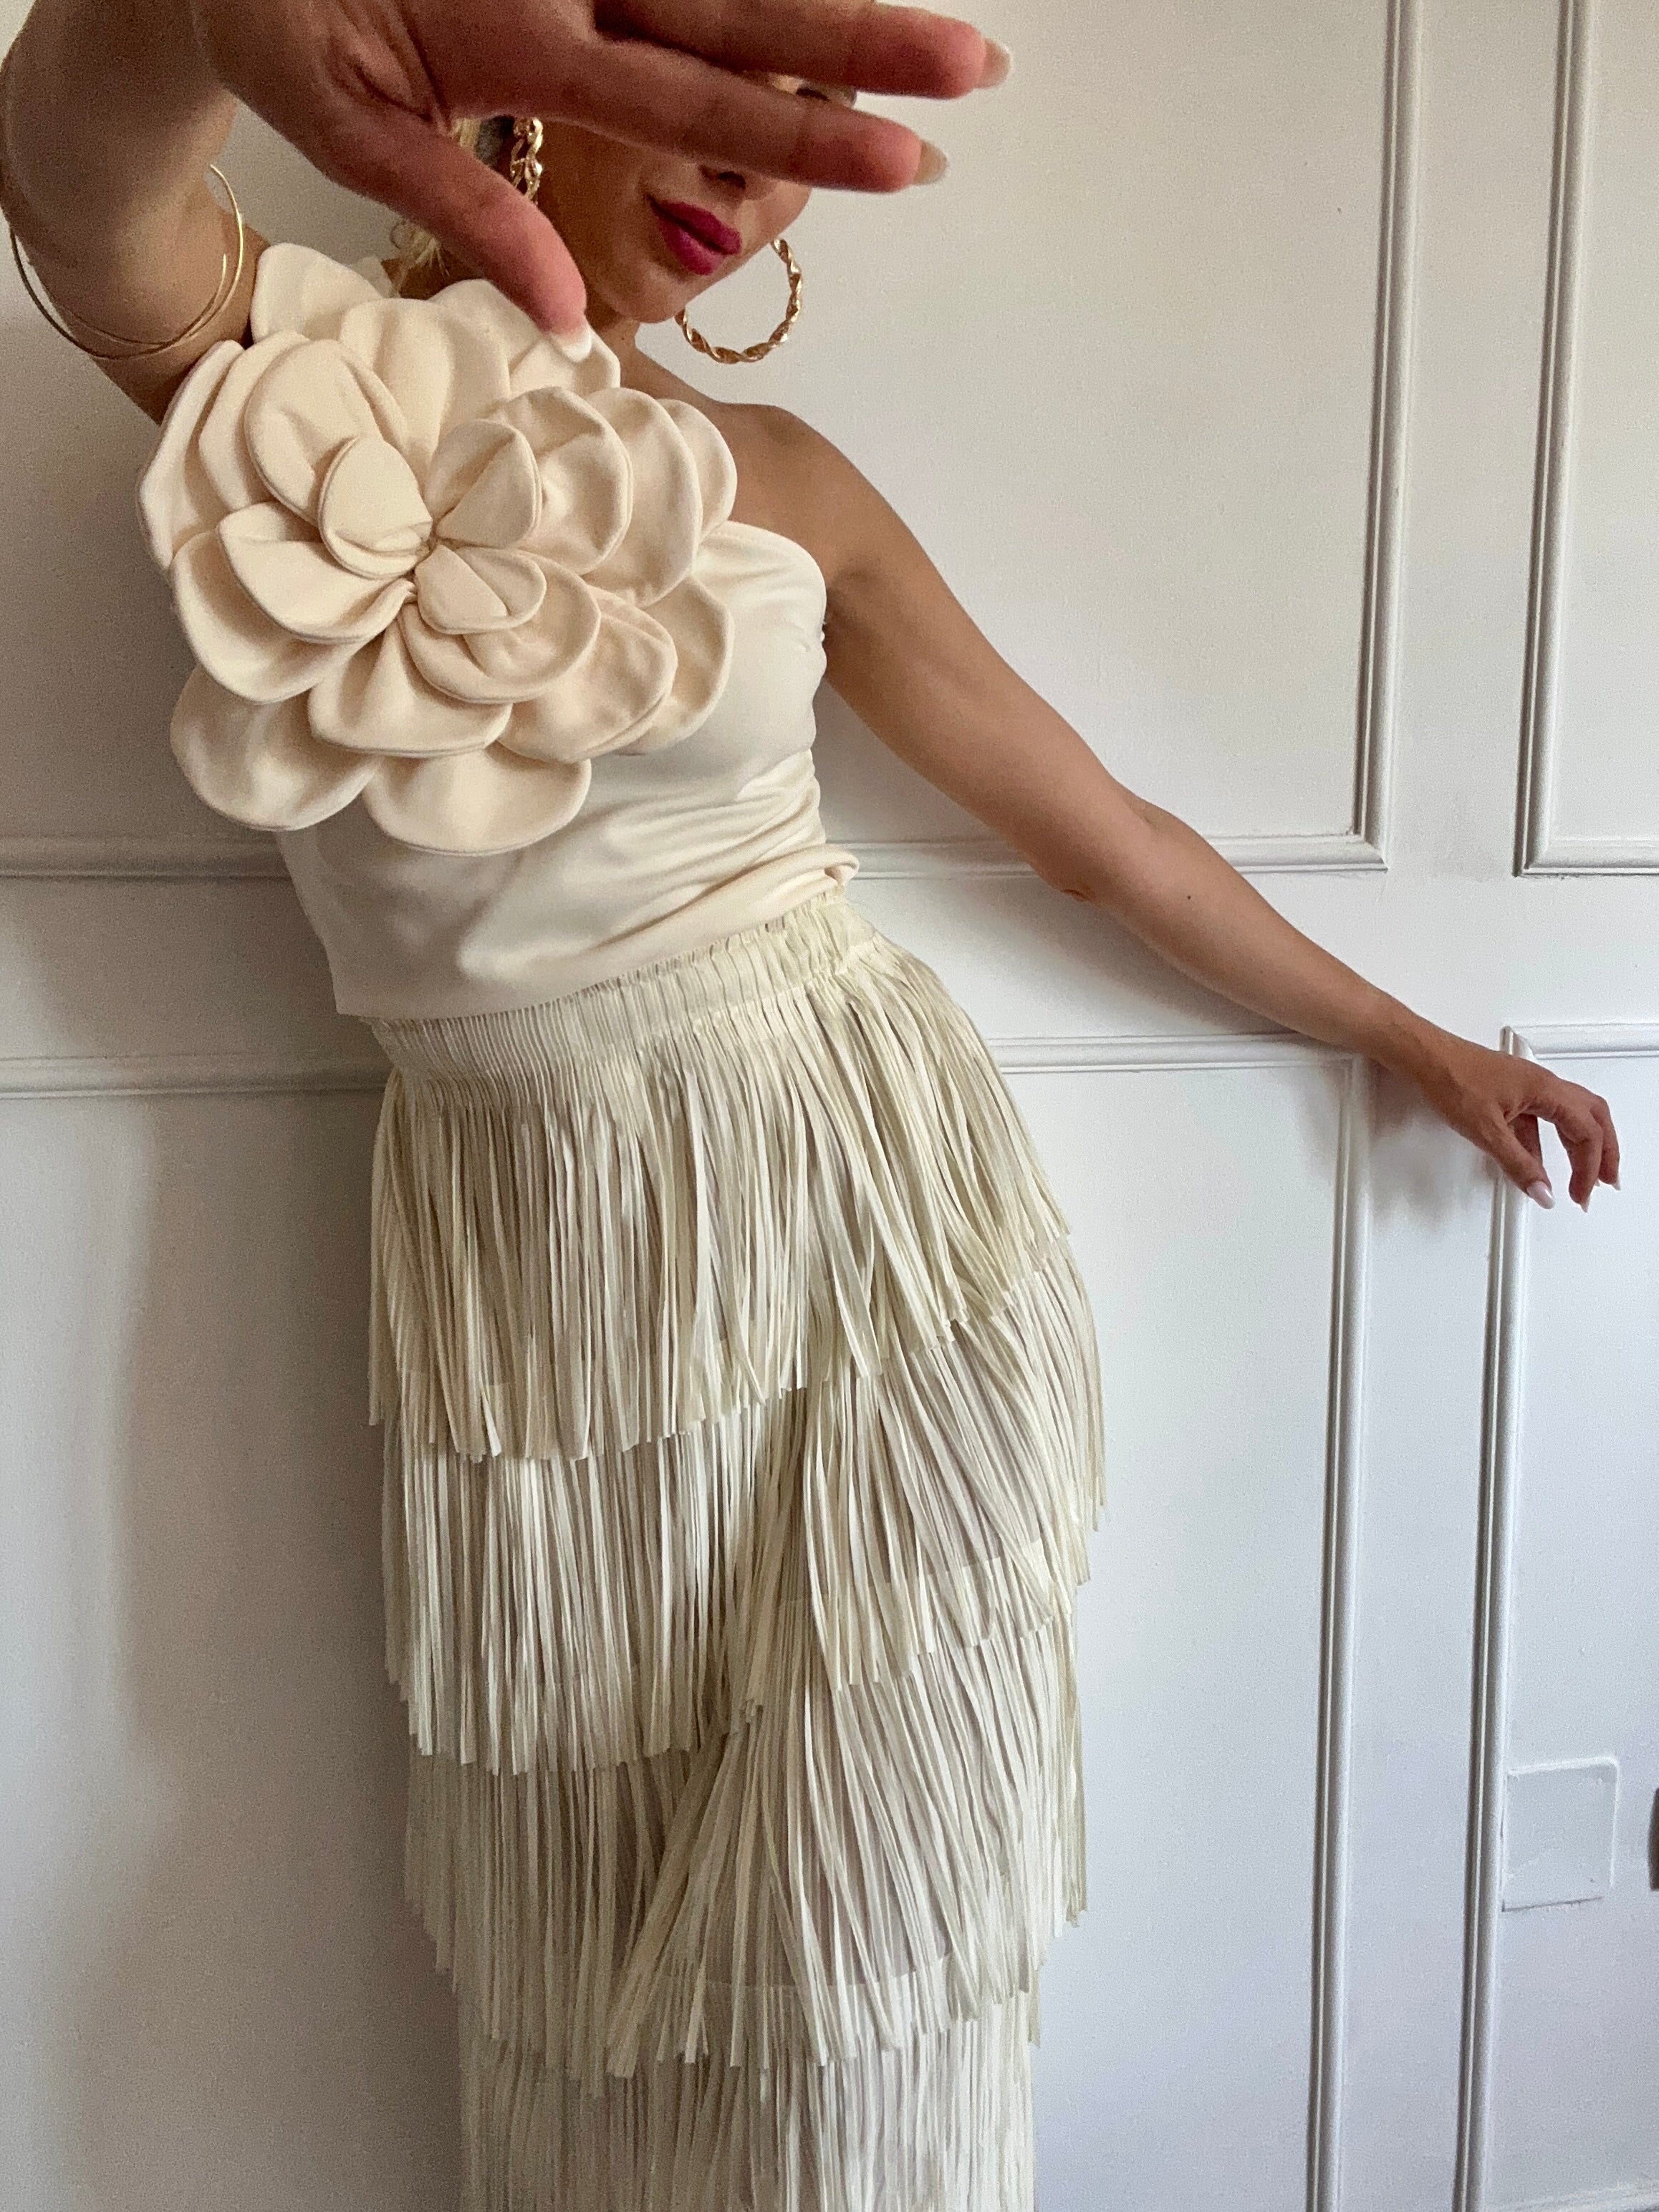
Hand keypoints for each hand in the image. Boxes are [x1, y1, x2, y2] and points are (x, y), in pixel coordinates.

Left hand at [184, 0, 1002, 330]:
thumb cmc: (287, 30)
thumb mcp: (350, 137)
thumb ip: (467, 210)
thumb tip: (570, 320)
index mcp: (524, 41)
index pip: (694, 101)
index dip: (805, 137)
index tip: (903, 162)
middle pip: (742, 12)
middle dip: (863, 45)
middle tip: (974, 66)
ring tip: (933, 27)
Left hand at [1403, 1028, 1619, 1211]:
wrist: (1424, 1056)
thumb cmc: (1451, 1078)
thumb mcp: (1487, 1131)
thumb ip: (1518, 1164)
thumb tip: (1542, 1191)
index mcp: (1547, 1090)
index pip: (1587, 1132)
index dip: (1589, 1168)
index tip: (1580, 1194)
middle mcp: (1544, 1084)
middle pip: (1593, 1118)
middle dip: (1604, 1152)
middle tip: (1606, 1181)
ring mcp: (1529, 1086)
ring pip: (1571, 1116)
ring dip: (1581, 1146)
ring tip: (1582, 1173)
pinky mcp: (1513, 1090)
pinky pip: (1543, 1118)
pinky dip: (1549, 1142)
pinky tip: (1538, 1162)